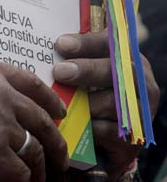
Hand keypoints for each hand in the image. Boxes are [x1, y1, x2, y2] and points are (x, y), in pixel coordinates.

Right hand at [0, 55, 67, 181]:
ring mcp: (0, 125)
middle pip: (41, 120)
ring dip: (39, 172)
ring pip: (34, 151)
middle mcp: (2, 97)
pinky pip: (18, 175)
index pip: (31, 84)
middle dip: (55, 141)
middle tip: (60, 156)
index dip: (49, 100)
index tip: (59, 113)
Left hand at [53, 31, 159, 181]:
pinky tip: (71, 125)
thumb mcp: (83, 73)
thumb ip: (71, 59)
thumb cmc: (88, 94)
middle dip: (86, 70)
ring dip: (84, 103)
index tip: (61, 44)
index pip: (110, 43)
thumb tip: (41, 47)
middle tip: (59, 72)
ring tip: (61, 104)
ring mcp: (140, 110)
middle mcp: (140, 81)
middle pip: (117, 71)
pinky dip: (88, 127)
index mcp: (126, 58)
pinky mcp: (134, 138)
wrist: (105, 137)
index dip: (86, 43)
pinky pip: (109, 131)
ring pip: (113, 103)